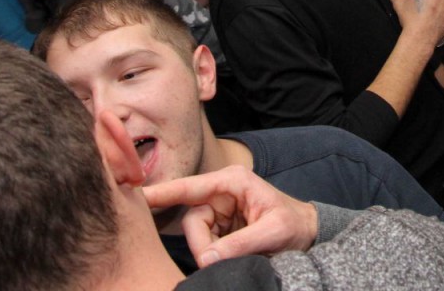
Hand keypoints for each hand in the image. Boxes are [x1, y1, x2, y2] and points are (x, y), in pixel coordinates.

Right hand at [142, 165, 317, 267]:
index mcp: (232, 182)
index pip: (189, 187)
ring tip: (242, 254)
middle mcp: (220, 194)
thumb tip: (208, 258)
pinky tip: (235, 254)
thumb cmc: (294, 224)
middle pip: (192, 222)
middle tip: (222, 261)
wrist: (306, 233)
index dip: (163, 193)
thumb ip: (241, 243)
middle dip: (204, 245)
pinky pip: (205, 245)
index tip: (136, 195)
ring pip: (197, 237)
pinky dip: (215, 256)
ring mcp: (218, 212)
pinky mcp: (219, 230)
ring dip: (212, 252)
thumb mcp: (273, 231)